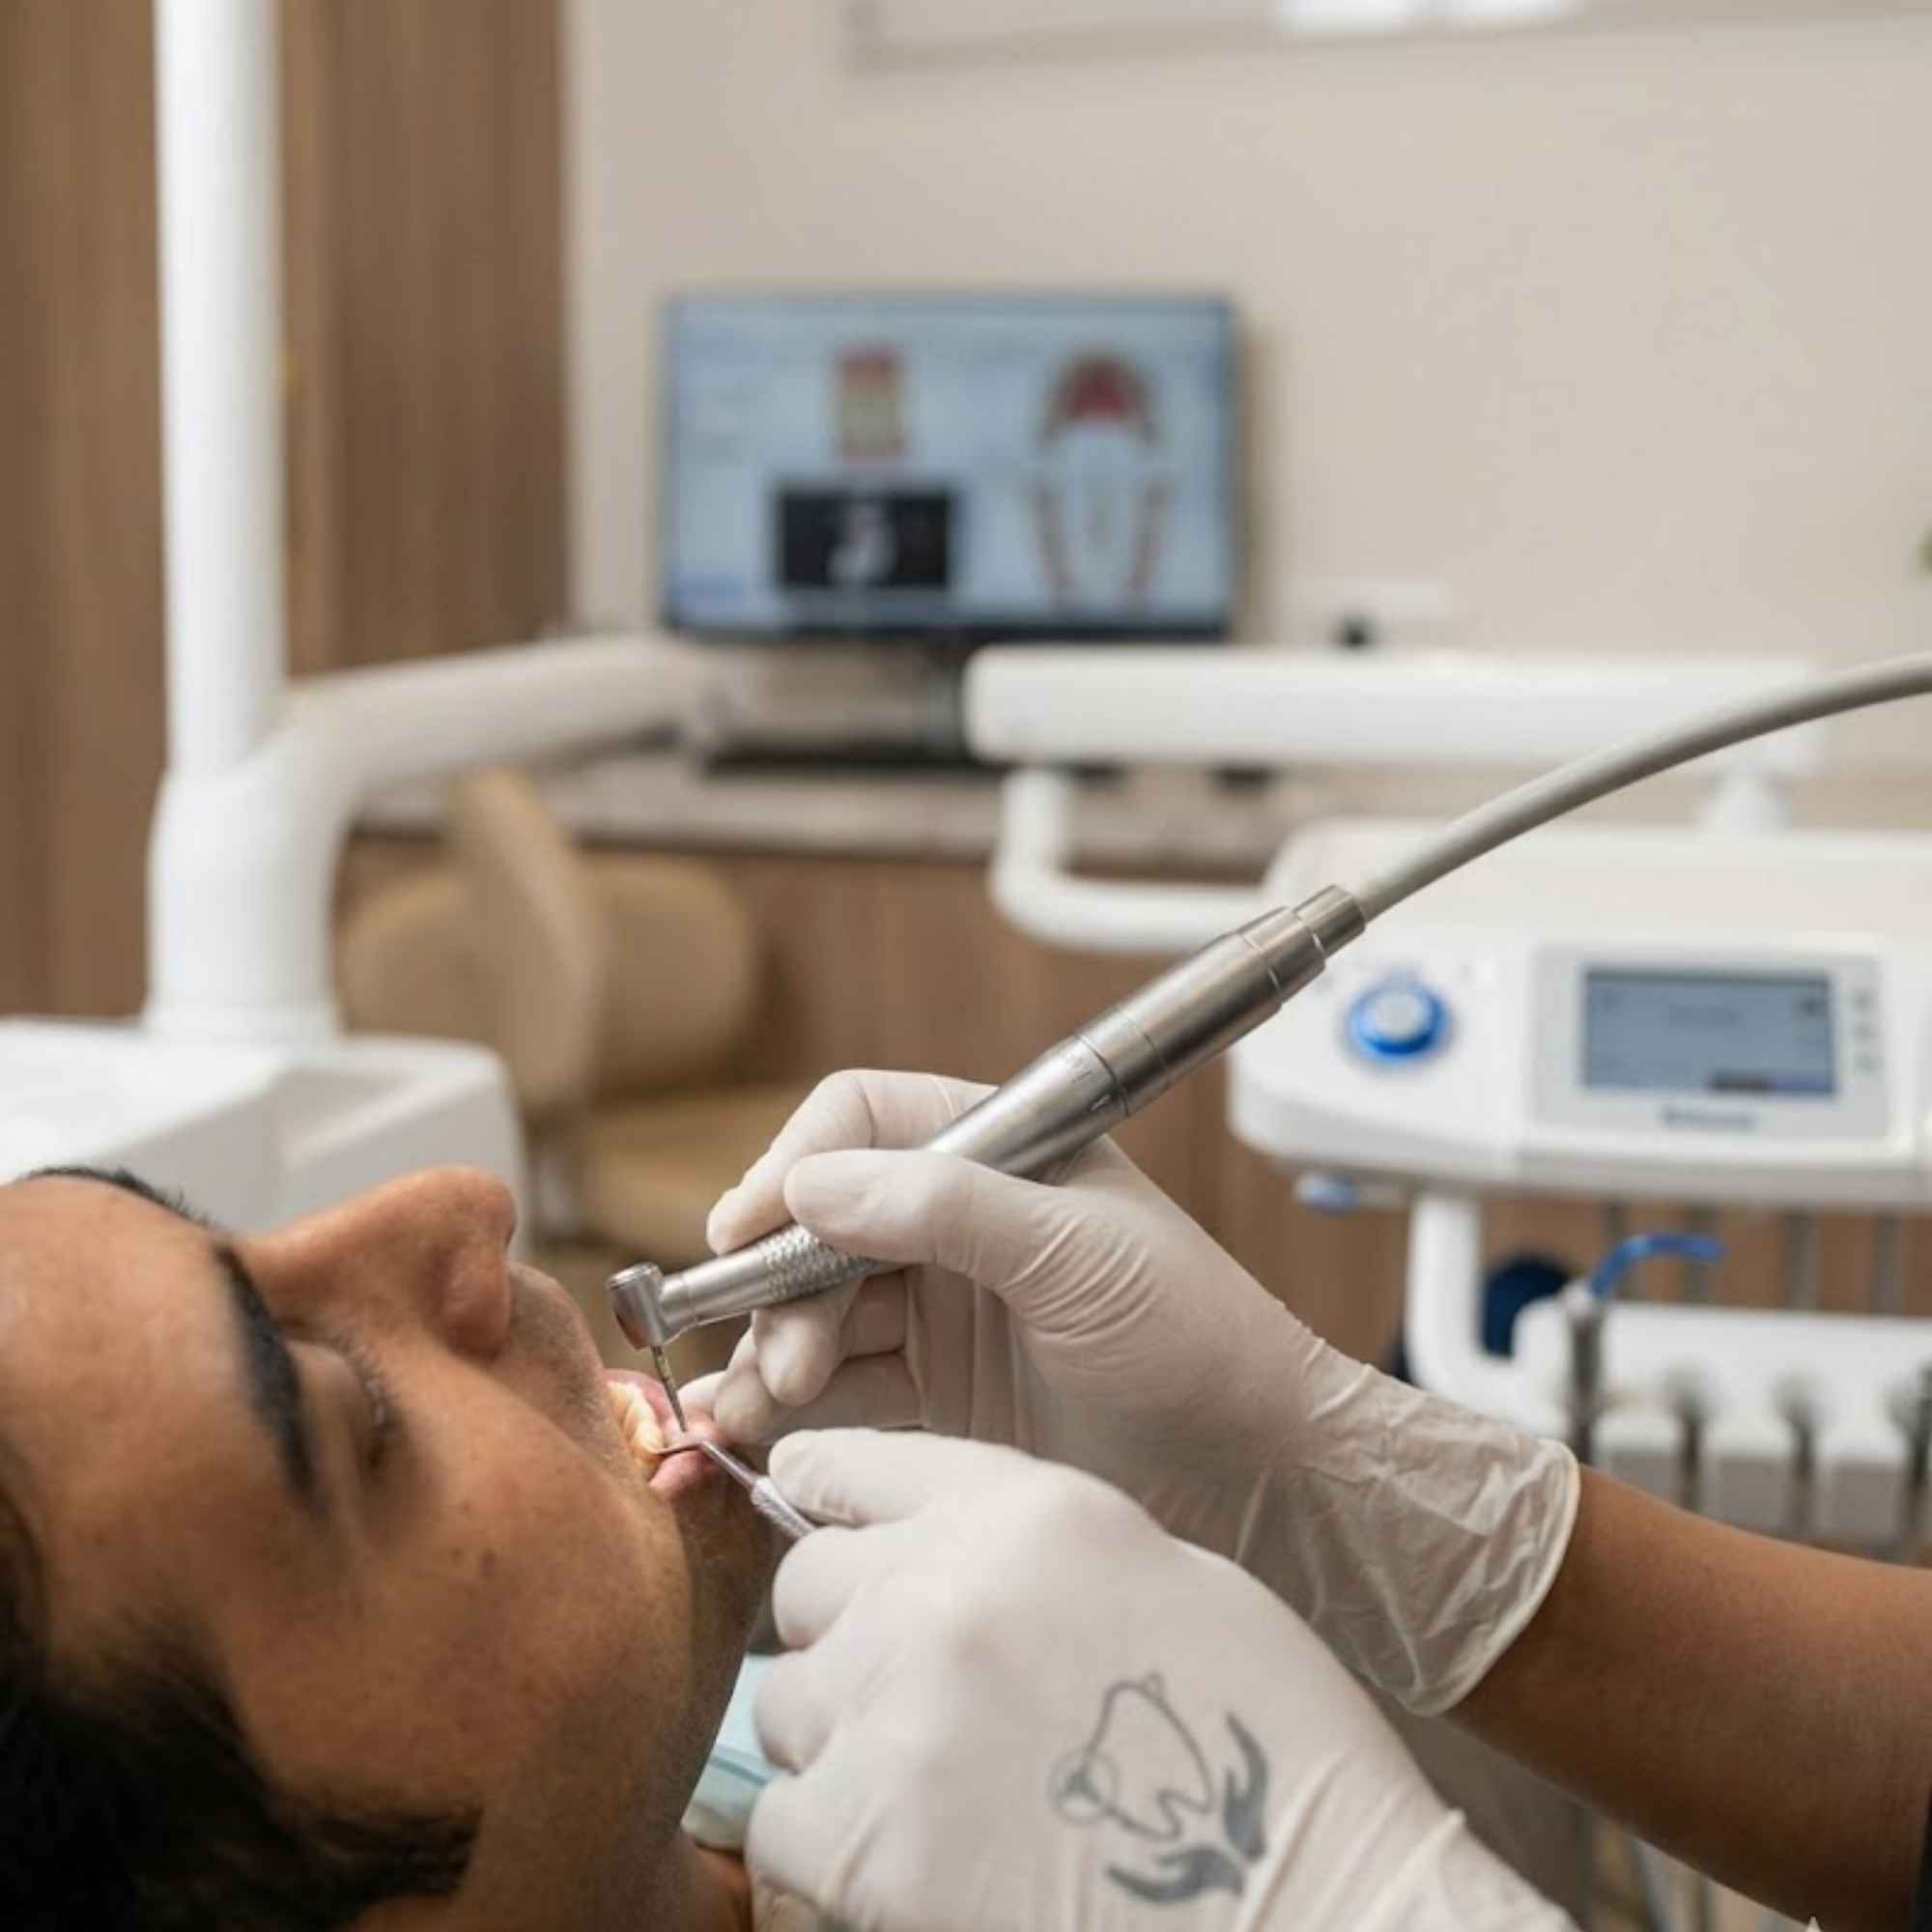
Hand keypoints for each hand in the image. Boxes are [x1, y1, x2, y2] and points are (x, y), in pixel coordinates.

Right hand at [690, 1069, 1576, 1713]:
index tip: (745, 1230)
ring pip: (811, 1311)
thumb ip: (948, 1209)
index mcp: (1000, 1153)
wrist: (1258, 1480)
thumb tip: (813, 1184)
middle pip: (818, 1225)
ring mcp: (939, 1312)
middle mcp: (955, 1223)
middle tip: (786, 1360)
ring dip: (772, 1351)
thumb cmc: (1198, 1342)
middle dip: (782, 1285)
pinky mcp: (932, 1399)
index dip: (795, 1168)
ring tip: (763, 1407)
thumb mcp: (1079, 1257)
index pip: (863, 1123)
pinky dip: (785, 1408)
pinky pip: (833, 1388)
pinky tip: (755, 1433)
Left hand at [749, 1431, 1576, 1931]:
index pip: (856, 1467)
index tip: (815, 1521)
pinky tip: (913, 1855)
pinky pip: (780, 1823)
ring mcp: (900, 1714)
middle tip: (916, 1698)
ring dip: (838, 1741)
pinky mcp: (867, 1840)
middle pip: (806, 1585)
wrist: (1309, 1901)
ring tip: (934, 1787)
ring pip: (784, 1704)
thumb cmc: (1261, 1741)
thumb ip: (1021, 1542)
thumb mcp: (1156, 1575)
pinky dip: (826, 1846)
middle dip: (844, 1634)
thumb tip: (916, 1546)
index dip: (829, 1500)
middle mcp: (947, 1591)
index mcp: (1027, 1511)